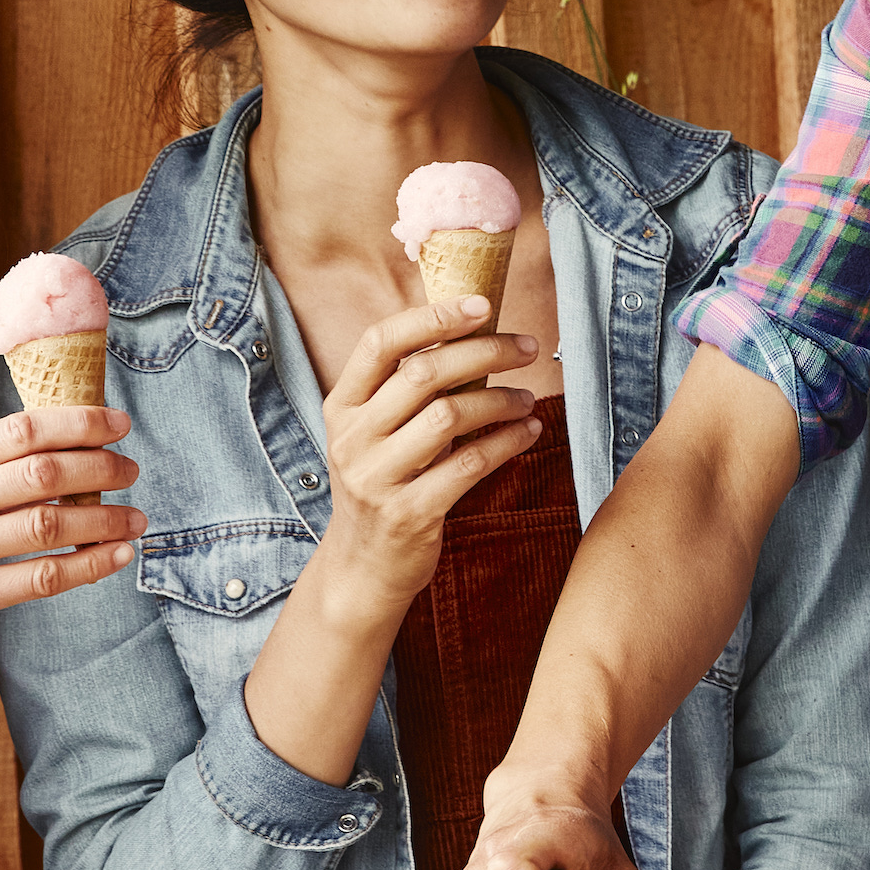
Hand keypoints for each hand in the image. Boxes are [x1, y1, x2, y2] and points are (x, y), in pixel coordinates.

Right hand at [0, 404, 141, 655]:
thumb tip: (63, 441)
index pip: (20, 429)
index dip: (79, 422)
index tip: (118, 423)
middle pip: (42, 473)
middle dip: (100, 467)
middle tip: (131, 470)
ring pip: (48, 525)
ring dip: (104, 520)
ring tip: (134, 518)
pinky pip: (39, 579)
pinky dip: (87, 566)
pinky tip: (114, 557)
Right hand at [318, 297, 543, 613]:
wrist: (362, 566)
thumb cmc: (383, 483)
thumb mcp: (374, 433)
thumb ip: (405, 390)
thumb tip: (471, 332)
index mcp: (342, 406)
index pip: (381, 342)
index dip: (433, 317)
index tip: (482, 304)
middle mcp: (353, 438)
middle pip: (424, 374)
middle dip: (485, 352)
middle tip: (527, 347)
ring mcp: (377, 478)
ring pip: (450, 416)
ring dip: (500, 400)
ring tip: (527, 398)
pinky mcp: (409, 514)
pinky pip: (469, 465)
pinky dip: (506, 443)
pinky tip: (527, 432)